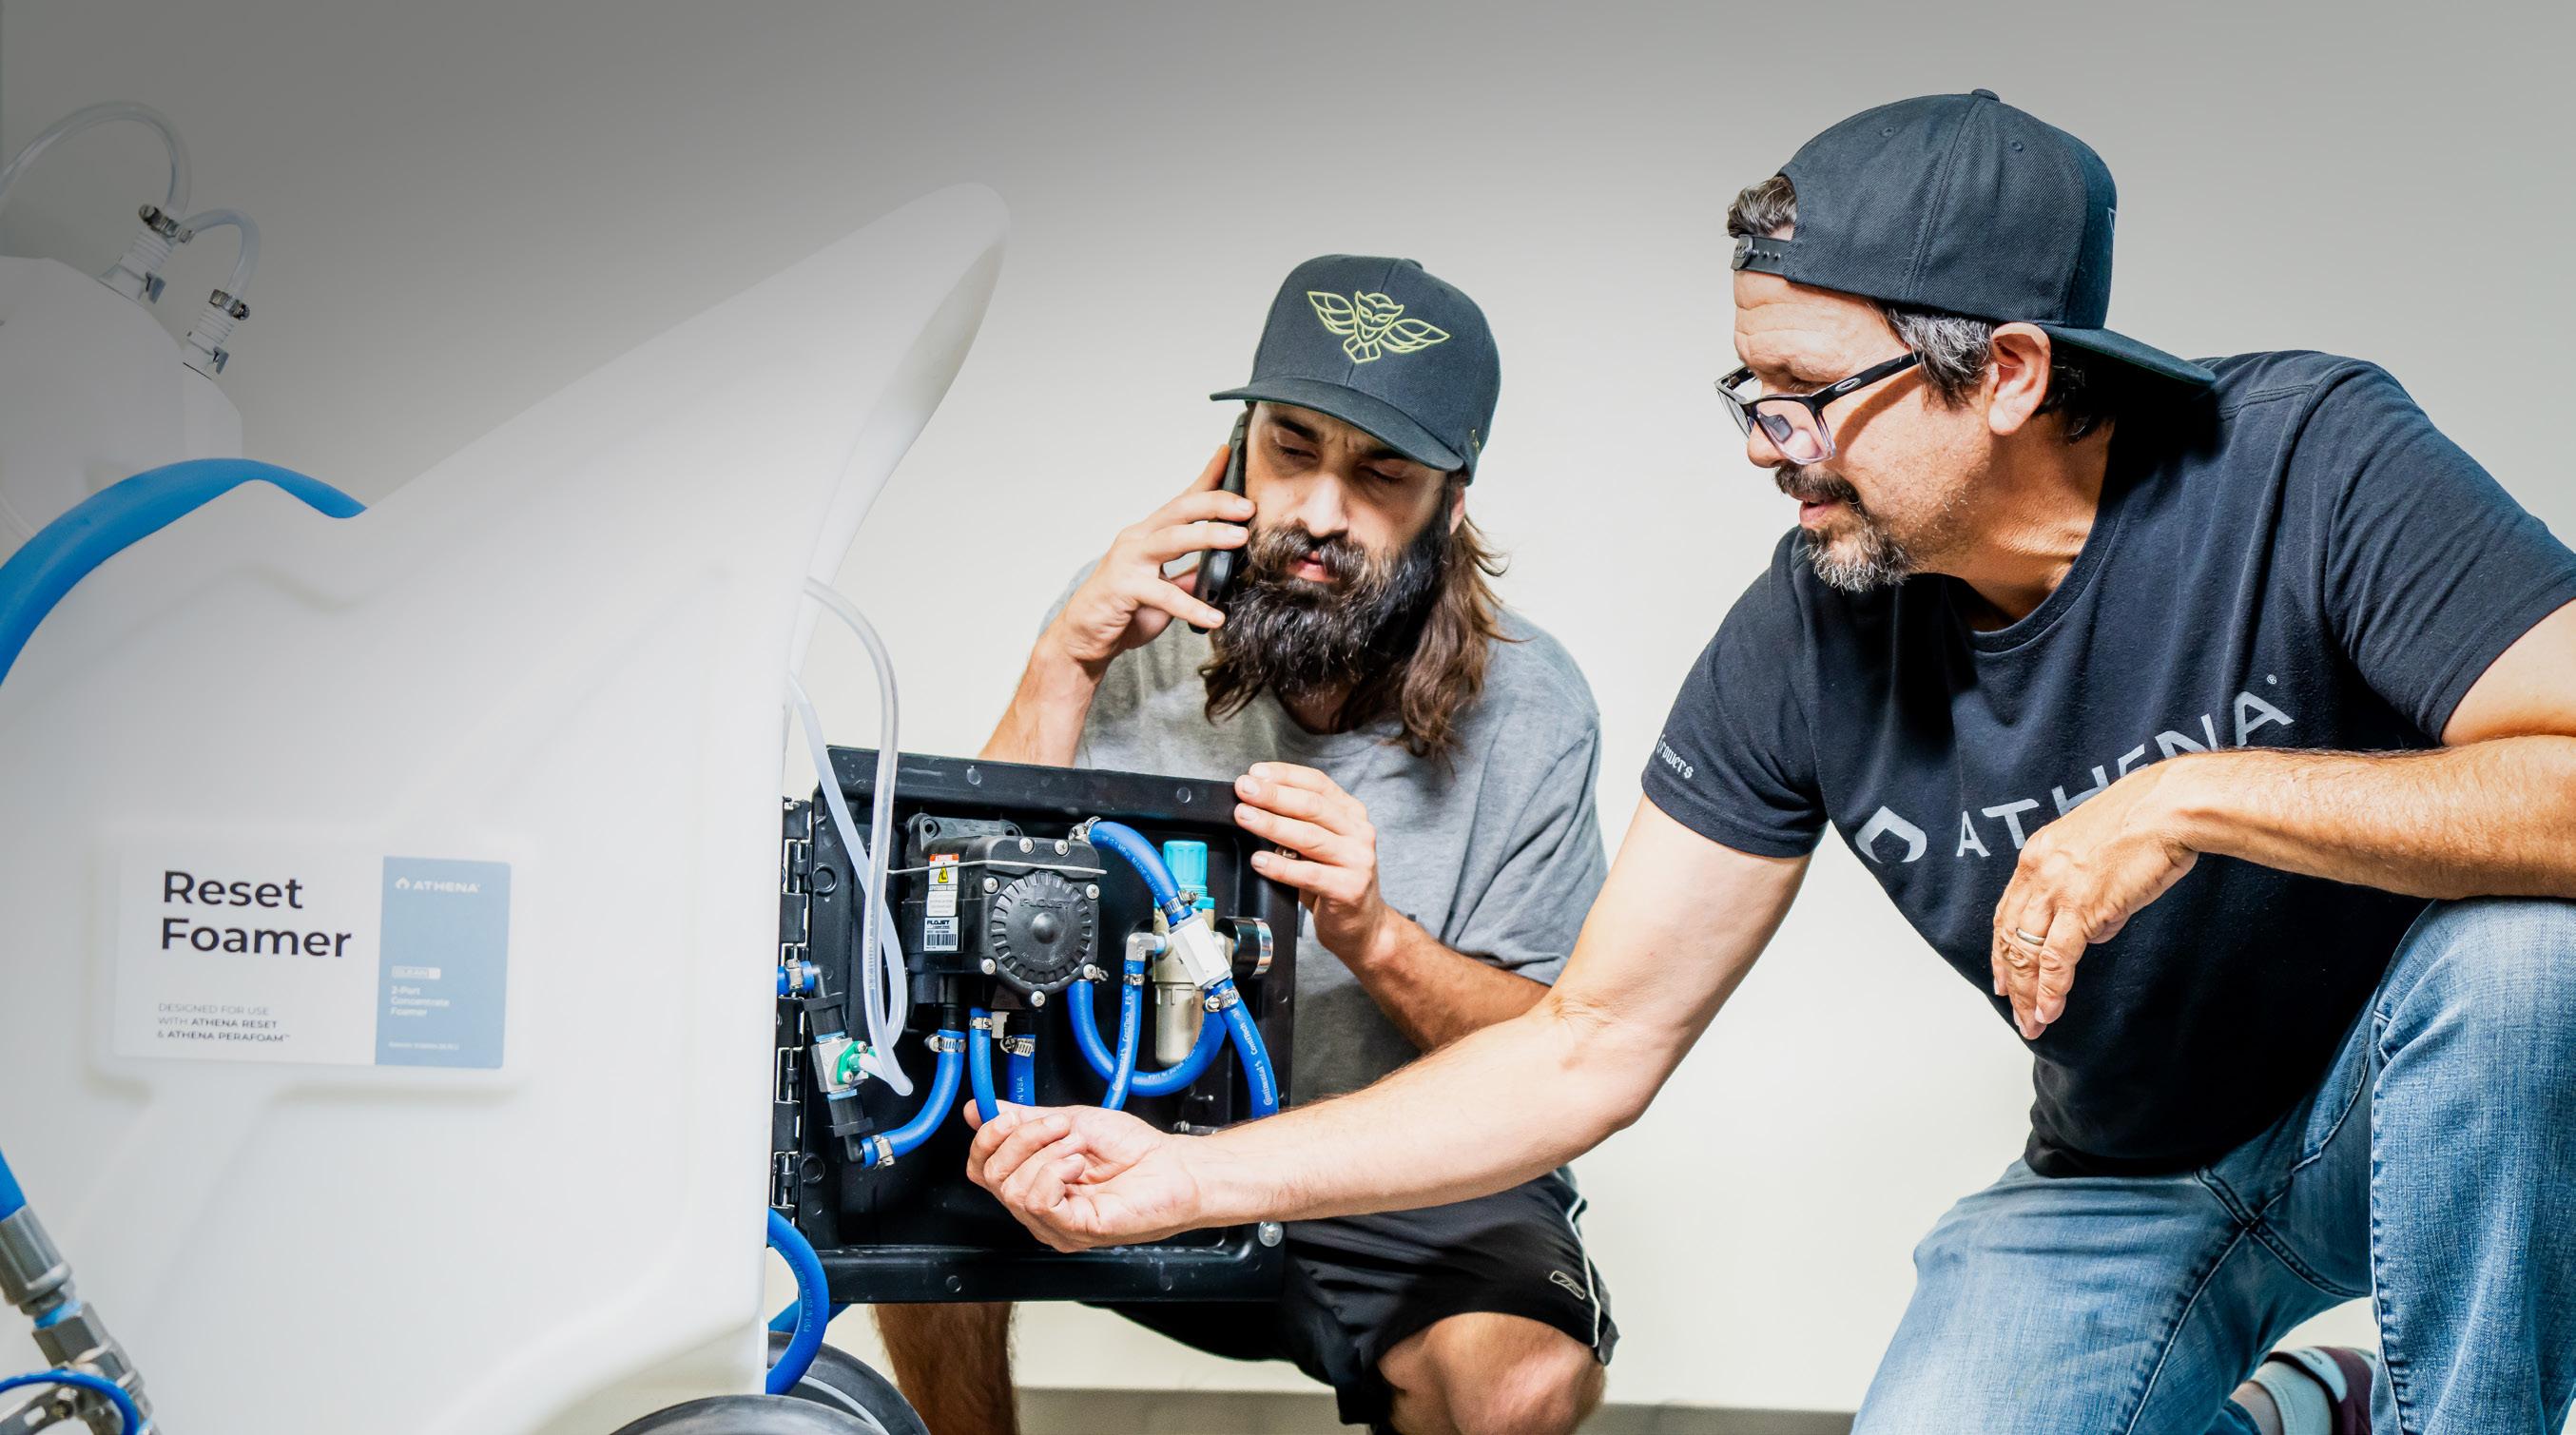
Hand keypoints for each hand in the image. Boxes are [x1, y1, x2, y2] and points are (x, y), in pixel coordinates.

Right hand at [964, 1102, 1207, 1250]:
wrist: (1175, 1167)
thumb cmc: (1135, 1150)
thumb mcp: (1071, 1122)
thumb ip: (1025, 1118)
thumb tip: (980, 1109)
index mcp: (1033, 1180)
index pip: (981, 1168)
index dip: (986, 1138)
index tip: (1007, 1115)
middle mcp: (1038, 1206)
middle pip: (991, 1176)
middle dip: (1022, 1138)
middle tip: (1060, 1126)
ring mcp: (1054, 1224)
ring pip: (1012, 1188)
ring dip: (1046, 1153)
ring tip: (1079, 1148)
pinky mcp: (1073, 1230)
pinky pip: (1038, 1202)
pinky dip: (1055, 1172)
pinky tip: (1078, 1165)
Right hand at [1042, 447, 1252, 670]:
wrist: (1083, 639)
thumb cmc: (1123, 611)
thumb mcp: (1164, 592)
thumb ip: (1188, 577)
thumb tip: (1223, 570)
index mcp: (1149, 535)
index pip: (1183, 501)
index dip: (1206, 477)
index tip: (1229, 455)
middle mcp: (1137, 540)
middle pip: (1180, 510)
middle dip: (1215, 503)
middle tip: (1248, 506)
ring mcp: (1128, 561)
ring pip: (1171, 539)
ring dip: (1208, 536)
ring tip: (1239, 539)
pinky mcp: (1123, 588)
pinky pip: (1164, 594)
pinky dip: (1192, 606)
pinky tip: (1215, 616)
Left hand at [1234, 763, 1396, 966]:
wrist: (1364, 926)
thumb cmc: (1335, 881)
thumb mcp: (1321, 845)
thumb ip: (1298, 823)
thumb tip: (1254, 802)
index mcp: (1352, 814)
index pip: (1318, 783)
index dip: (1285, 775)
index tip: (1255, 773)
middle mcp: (1359, 833)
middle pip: (1312, 806)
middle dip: (1273, 795)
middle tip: (1244, 789)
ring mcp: (1357, 861)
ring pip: (1309, 837)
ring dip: (1271, 824)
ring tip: (1244, 817)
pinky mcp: (1349, 889)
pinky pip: (1308, 874)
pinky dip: (1280, 867)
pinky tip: (1259, 860)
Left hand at [1993, 762, 2199, 1039]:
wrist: (2169, 808)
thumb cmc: (2147, 824)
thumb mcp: (2099, 856)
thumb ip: (2087, 894)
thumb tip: (2092, 931)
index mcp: (2037, 855)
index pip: (2007, 912)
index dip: (2003, 949)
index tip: (2003, 976)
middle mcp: (2037, 872)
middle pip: (2011, 937)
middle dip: (2012, 980)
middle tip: (2017, 1010)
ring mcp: (2056, 889)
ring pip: (2028, 953)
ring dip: (2028, 993)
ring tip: (2033, 1022)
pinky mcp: (2082, 905)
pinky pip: (2057, 958)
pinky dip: (2052, 988)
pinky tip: (2051, 1010)